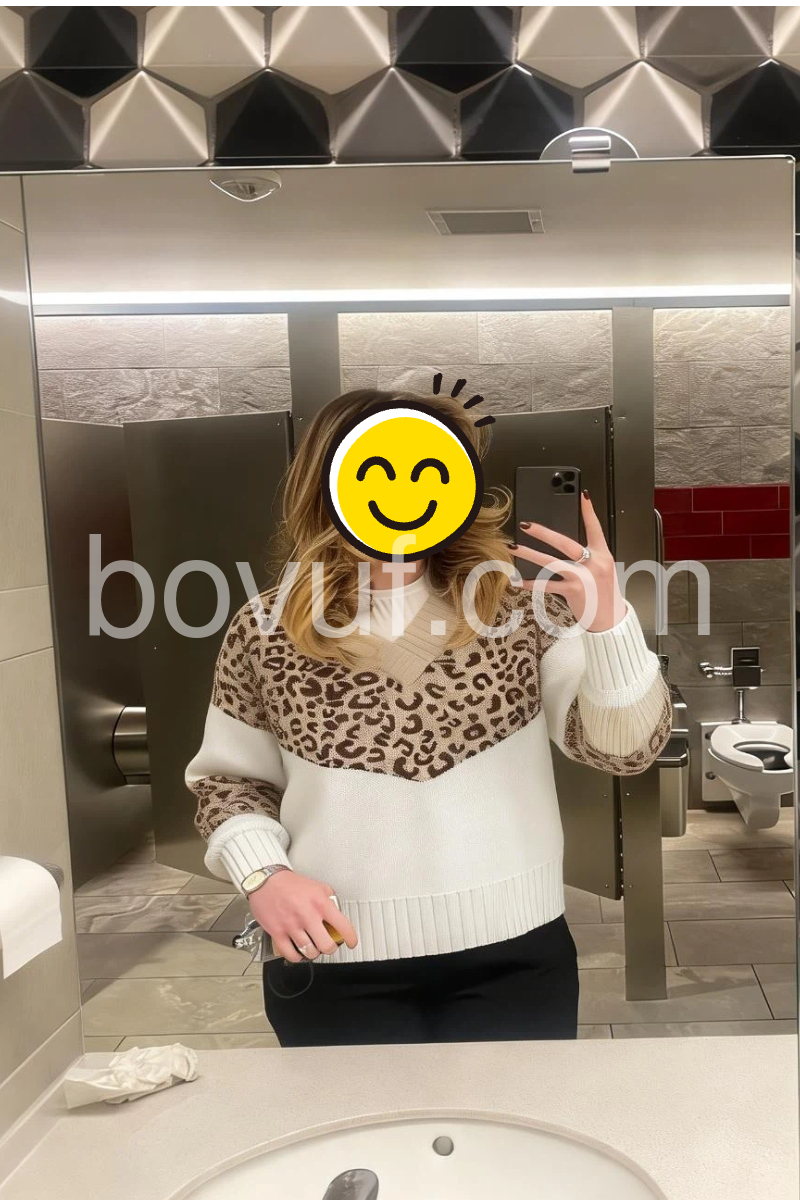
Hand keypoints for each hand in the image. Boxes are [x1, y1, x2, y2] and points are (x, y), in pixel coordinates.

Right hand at [248, 870, 357, 962]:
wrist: (266, 881)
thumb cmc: (289, 883)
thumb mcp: (317, 886)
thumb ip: (329, 899)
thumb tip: (337, 911)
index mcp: (320, 903)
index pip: (343, 926)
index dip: (350, 938)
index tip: (351, 942)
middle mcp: (308, 916)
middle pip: (327, 946)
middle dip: (330, 948)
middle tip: (328, 945)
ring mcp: (292, 926)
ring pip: (310, 952)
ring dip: (313, 952)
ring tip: (313, 947)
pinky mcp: (277, 933)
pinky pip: (291, 954)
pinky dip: (297, 957)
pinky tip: (298, 952)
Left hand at [510, 491, 624, 632]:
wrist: (610, 620)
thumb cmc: (605, 594)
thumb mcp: (603, 570)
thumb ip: (589, 557)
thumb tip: (569, 547)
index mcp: (603, 554)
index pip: (596, 528)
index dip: (589, 511)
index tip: (583, 495)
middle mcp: (593, 563)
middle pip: (565, 543)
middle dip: (543, 533)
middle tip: (527, 525)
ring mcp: (582, 577)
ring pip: (551, 562)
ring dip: (530, 554)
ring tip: (514, 548)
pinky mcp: (572, 591)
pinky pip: (546, 585)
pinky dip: (530, 583)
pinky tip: (517, 580)